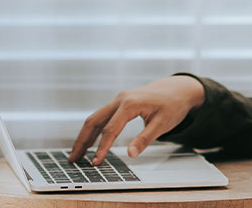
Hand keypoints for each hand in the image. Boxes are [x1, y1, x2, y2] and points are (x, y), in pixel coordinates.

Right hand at [68, 75, 205, 164]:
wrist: (178, 89)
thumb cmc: (172, 105)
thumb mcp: (162, 124)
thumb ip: (145, 139)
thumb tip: (130, 154)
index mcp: (130, 104)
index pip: (110, 129)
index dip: (102, 148)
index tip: (95, 162)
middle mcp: (120, 99)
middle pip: (94, 120)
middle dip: (82, 141)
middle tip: (73, 159)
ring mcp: (119, 99)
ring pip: (95, 118)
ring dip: (85, 135)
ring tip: (76, 153)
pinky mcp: (120, 102)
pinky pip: (102, 116)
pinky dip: (94, 129)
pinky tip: (89, 141)